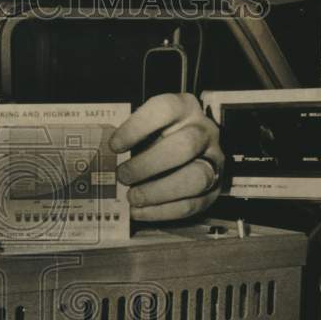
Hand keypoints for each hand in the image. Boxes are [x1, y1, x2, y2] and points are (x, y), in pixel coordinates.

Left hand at [109, 93, 223, 220]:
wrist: (190, 153)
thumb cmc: (160, 138)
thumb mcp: (147, 129)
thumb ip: (131, 140)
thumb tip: (107, 161)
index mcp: (185, 108)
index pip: (165, 110)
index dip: (137, 128)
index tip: (115, 145)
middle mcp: (204, 132)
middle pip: (185, 145)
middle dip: (149, 165)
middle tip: (123, 176)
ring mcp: (213, 161)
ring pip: (195, 178)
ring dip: (158, 192)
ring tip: (132, 197)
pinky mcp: (214, 189)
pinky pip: (192, 204)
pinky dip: (161, 211)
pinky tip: (140, 211)